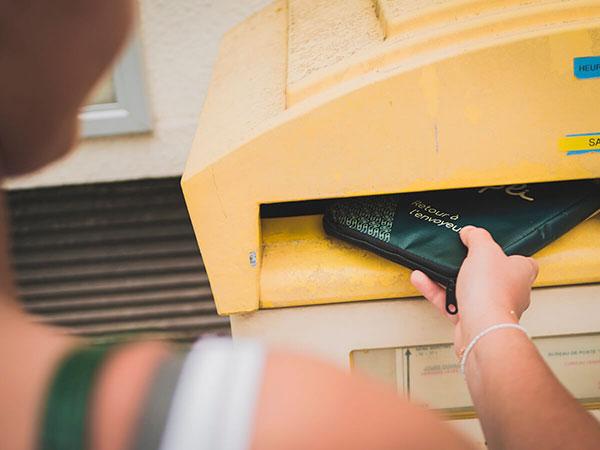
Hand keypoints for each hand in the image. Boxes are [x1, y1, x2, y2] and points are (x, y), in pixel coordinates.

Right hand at [410, 226, 538, 355]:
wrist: (481, 328)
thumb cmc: (492, 292)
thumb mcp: (484, 250)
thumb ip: (477, 237)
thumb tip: (470, 231)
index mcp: (520, 273)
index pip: (521, 261)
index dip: (507, 253)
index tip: (489, 246)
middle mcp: (509, 292)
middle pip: (490, 275)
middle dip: (471, 267)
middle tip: (459, 258)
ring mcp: (489, 307)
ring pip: (466, 289)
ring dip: (447, 279)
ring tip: (434, 268)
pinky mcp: (470, 320)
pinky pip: (450, 303)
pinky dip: (435, 292)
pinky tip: (423, 280)